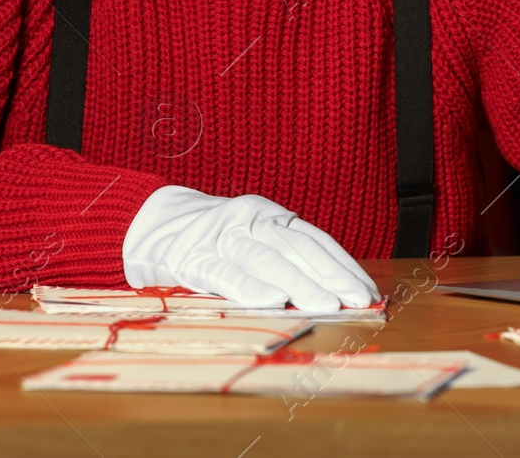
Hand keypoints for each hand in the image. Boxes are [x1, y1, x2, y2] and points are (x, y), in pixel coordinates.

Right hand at [122, 186, 379, 311]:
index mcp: (268, 215)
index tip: (367, 291)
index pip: (314, 239)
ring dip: (299, 283)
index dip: (342, 265)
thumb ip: (287, 258)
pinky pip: (225, 274)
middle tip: (357, 300)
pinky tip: (273, 301)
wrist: (152, 225)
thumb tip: (336, 292)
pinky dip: (250, 287)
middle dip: (330, 276)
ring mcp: (221, 237)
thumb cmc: (215, 241)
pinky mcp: (193, 258)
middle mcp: (249, 220)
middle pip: (297, 248)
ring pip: (266, 259)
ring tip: (326, 304)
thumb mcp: (253, 239)